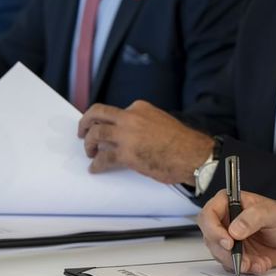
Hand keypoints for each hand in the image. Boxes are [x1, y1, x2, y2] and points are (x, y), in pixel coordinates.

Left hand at [78, 101, 214, 184]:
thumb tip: (130, 135)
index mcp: (140, 108)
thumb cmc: (183, 142)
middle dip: (85, 123)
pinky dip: (96, 164)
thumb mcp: (161, 121)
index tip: (103, 127)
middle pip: (97, 114)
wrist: (193, 155)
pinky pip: (103, 158)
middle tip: (82, 132)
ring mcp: (126, 135)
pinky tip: (95, 168)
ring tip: (89, 152)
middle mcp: (130, 117)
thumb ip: (143, 123)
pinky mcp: (125, 154)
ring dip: (89, 144)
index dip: (107, 121)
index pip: (115, 111)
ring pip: (95, 134)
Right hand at [197, 190, 275, 274]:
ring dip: (235, 262)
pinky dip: (244, 268)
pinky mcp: (235, 254)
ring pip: (219, 254)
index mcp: (230, 203)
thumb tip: (234, 230)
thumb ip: (253, 217)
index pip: (208, 214)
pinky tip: (259, 264)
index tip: (228, 242)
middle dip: (225, 252)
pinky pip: (231, 265)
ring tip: (253, 262)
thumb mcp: (272, 213)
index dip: (213, 230)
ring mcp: (229, 239)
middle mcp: (225, 221)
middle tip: (241, 258)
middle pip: (210, 238)